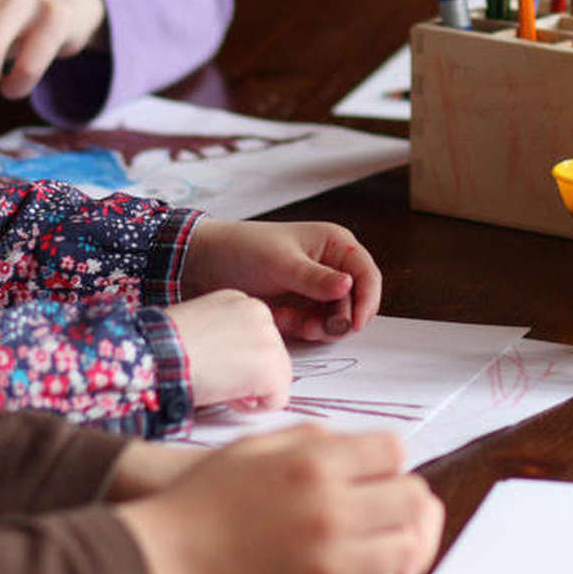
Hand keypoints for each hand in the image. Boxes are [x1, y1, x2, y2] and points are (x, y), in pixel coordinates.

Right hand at [116, 424, 443, 573]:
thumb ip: (317, 440)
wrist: (159, 562)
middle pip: (414, 499)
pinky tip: (368, 570)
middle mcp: (330, 511)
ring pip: (408, 549)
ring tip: (380, 536)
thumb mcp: (257, 446)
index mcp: (314, 464)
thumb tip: (367, 450)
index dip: (387, 459)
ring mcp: (329, 563)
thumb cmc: (203, 498)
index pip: (396, 452)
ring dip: (401, 540)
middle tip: (383, 503)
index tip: (372, 469)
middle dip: (403, 496)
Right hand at [164, 289, 292, 409]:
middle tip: (214, 376)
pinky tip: (228, 396)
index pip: (257, 339)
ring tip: (218, 383)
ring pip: (278, 377)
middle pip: (273, 357)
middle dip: (248, 375)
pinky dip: (256, 407)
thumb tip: (240, 362)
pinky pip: (278, 399)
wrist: (154, 354)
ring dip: (252, 389)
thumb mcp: (201, 326)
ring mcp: (271, 339)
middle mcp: (262, 313)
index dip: (237, 359)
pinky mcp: (273, 367)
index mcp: (242, 301)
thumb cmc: (164, 347)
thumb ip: (228, 336)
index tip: (211, 361)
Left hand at [182, 219, 381, 340]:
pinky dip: (301, 328)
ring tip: (291, 323)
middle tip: (315, 328)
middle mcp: (332, 267)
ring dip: (319, 327)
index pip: (367, 274)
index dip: (367, 300)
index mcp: (335, 245)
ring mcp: (318, 289)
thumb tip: (349, 285)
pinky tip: (280, 318)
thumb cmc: (245, 250)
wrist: (205, 264)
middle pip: (355, 301)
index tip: (355, 323)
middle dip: (338, 318)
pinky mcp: (302, 307)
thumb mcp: (282, 263)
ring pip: (337, 318)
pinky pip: (316, 326)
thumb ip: (316, 278)